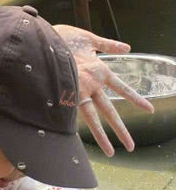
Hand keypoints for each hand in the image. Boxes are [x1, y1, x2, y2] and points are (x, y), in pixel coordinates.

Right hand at [52, 25, 153, 155]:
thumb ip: (108, 45)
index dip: (136, 99)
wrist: (40, 40)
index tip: (150, 110)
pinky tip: (74, 139)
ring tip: (111, 153)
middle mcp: (91, 84)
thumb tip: (127, 47)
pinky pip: (70, 113)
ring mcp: (76, 91)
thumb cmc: (63, 36)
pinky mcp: (62, 94)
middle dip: (120, 129)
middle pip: (109, 110)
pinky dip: (73, 125)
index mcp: (99, 70)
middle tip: (130, 146)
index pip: (123, 88)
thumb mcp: (88, 38)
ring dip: (101, 136)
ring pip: (91, 118)